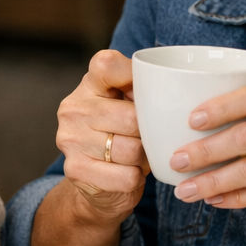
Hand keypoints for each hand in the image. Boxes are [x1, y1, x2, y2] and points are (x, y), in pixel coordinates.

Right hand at [54, 50, 150, 220]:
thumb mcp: (130, 104)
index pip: (108, 64)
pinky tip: (129, 173)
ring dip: (144, 158)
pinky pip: (125, 176)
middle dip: (149, 133)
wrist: (96, 181)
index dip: (133, 76)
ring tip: (139, 157)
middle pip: (131, 118)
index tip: (146, 93)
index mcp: (90, 84)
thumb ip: (145, 90)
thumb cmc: (122, 134)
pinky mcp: (75, 168)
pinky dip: (134, 178)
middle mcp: (74, 107)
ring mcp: (71, 138)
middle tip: (149, 138)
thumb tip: (174, 90)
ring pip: (131, 150)